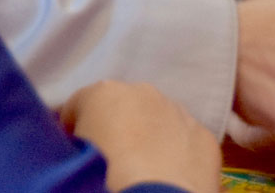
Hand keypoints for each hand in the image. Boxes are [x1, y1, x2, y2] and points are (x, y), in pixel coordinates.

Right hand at [60, 81, 219, 192]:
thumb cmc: (99, 177)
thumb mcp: (69, 159)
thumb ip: (71, 145)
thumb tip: (76, 150)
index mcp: (103, 93)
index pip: (79, 105)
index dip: (71, 130)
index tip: (70, 154)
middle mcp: (144, 93)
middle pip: (123, 109)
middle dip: (116, 132)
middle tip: (108, 167)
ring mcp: (179, 114)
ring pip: (159, 122)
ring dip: (149, 142)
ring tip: (140, 177)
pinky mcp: (205, 139)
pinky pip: (184, 143)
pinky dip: (177, 157)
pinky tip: (168, 181)